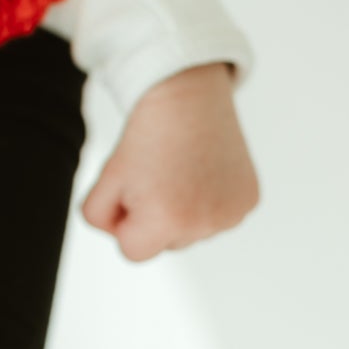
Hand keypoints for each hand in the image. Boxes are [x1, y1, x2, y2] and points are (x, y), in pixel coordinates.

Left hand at [82, 61, 258, 261]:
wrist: (187, 97)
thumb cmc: (146, 136)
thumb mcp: (105, 179)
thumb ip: (100, 219)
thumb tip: (123, 237)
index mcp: (166, 220)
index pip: (132, 252)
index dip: (126, 220)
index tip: (133, 188)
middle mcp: (205, 224)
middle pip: (166, 244)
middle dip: (155, 216)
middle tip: (158, 173)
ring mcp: (232, 214)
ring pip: (192, 232)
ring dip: (183, 209)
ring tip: (181, 170)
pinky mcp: (249, 201)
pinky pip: (218, 217)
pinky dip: (208, 199)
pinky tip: (203, 170)